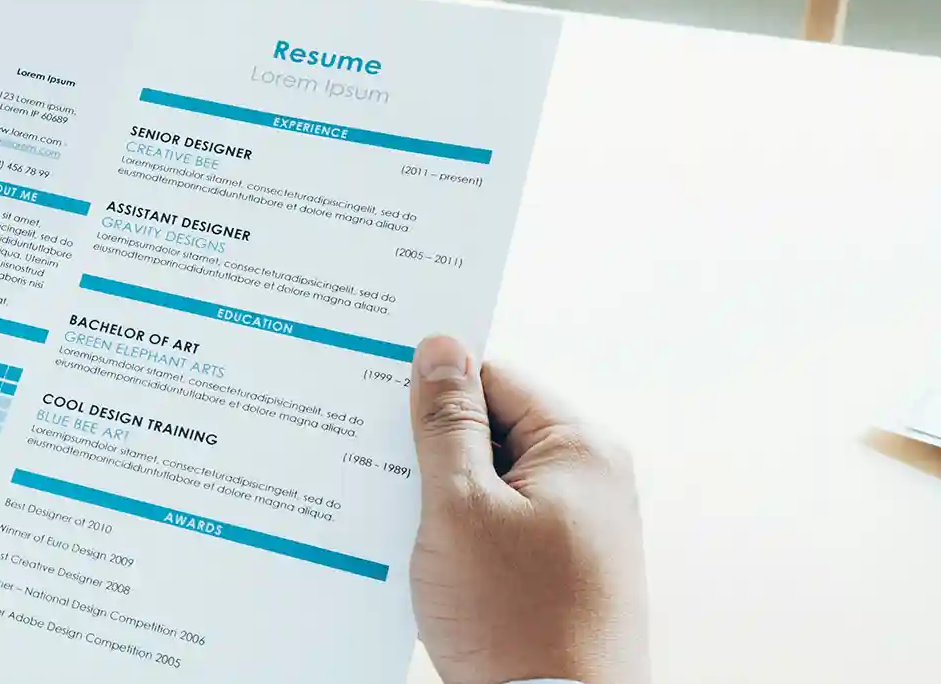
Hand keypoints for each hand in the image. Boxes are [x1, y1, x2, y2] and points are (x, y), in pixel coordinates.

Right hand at [408, 336, 650, 683]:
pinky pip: (499, 522)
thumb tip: (441, 347)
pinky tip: (423, 553)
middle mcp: (592, 480)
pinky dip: (459, 530)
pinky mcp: (562, 568)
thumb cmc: (512, 621)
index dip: (432, 388)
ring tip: (399, 519)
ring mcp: (580, 527)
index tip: (377, 399)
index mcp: (580, 448)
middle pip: (492, 427)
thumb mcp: (459, 508)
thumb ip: (447, 423)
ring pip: (490, 479)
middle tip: (376, 463)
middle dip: (432, 445)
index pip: (492, 378)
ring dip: (440, 493)